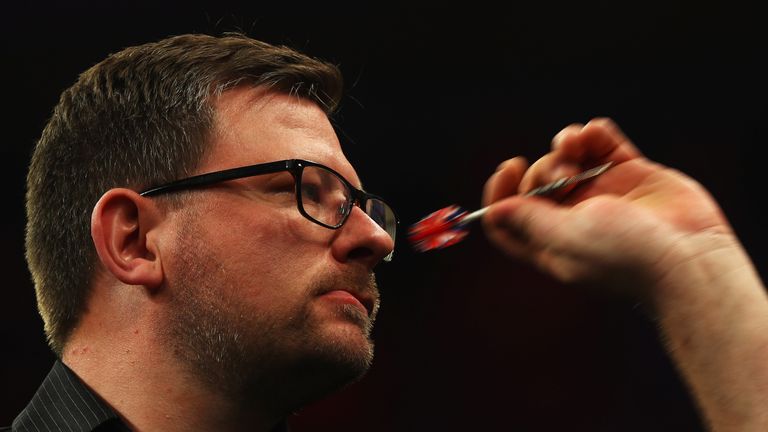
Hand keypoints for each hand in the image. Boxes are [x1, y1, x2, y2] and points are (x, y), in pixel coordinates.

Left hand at [481, 118, 735, 292]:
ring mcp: (602, 194)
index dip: (500, 193)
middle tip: (564, 178)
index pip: (508, 217)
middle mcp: (572, 217)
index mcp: (549, 241)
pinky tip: (594, 133)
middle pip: (535, 183)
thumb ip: (528, 221)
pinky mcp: (631, 174)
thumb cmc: (625, 257)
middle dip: (541, 170)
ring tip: (576, 146)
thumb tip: (495, 211)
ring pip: (566, 158)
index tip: (508, 169)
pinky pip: (602, 144)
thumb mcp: (564, 240)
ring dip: (564, 145)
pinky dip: (593, 133)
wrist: (689, 257)